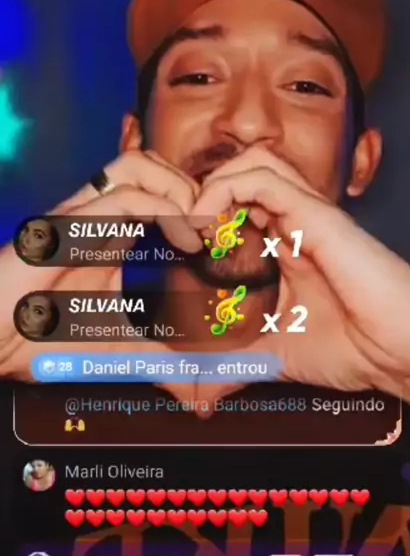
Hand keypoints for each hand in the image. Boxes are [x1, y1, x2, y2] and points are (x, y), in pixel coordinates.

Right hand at [0, 150, 201, 381]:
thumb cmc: (40, 342)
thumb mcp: (119, 352)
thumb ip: (159, 362)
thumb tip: (198, 390)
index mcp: (109, 236)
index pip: (158, 190)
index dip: (195, 203)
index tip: (224, 239)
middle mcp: (97, 218)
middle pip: (152, 165)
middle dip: (193, 187)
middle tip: (216, 229)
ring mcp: (81, 217)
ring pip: (139, 166)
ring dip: (179, 190)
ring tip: (200, 229)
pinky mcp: (68, 228)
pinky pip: (124, 197)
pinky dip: (165, 210)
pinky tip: (185, 243)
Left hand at [192, 147, 409, 395]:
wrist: (402, 355)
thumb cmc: (356, 349)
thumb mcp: (275, 358)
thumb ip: (235, 366)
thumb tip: (198, 394)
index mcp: (287, 245)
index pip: (238, 204)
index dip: (202, 214)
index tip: (174, 247)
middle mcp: (296, 223)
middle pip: (241, 174)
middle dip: (200, 193)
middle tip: (178, 233)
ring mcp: (307, 215)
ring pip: (252, 164)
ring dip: (211, 185)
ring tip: (192, 225)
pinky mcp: (317, 216)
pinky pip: (263, 180)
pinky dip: (225, 190)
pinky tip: (207, 224)